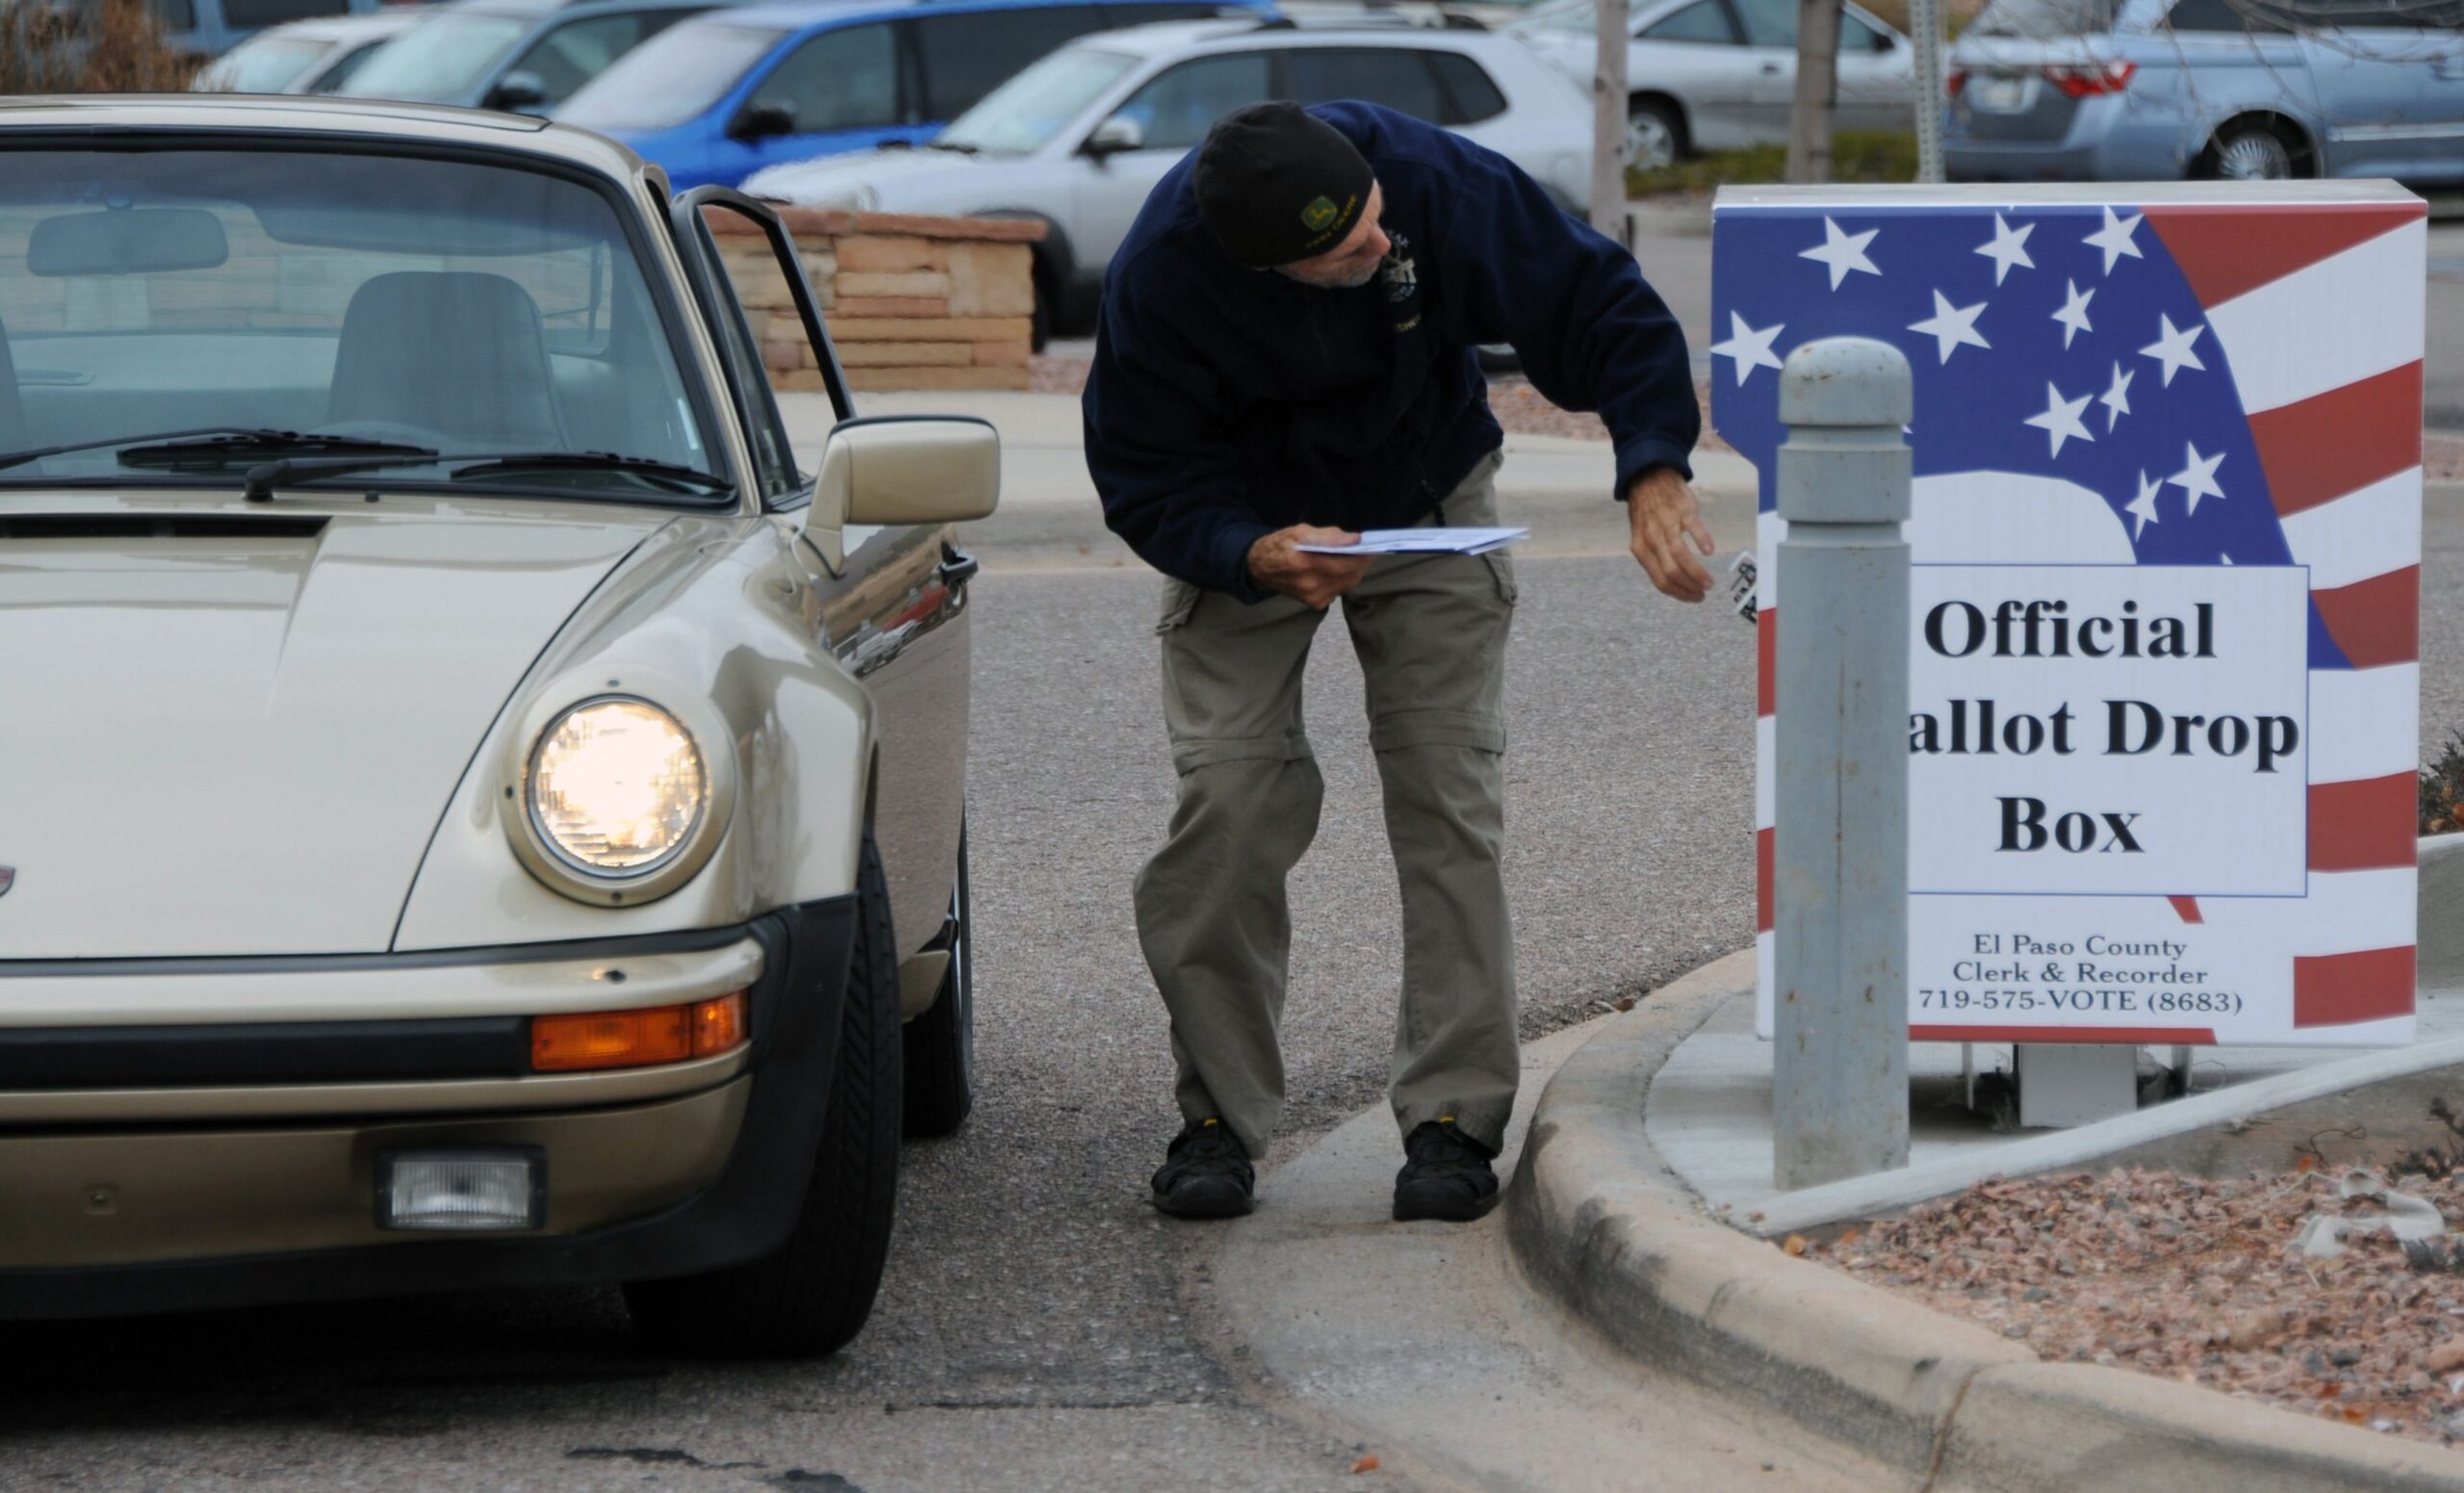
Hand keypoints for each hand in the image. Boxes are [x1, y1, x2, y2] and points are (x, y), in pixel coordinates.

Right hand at [1248, 524, 1372, 609]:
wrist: (1260, 568)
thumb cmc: (1280, 545)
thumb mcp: (1299, 531)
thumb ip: (1328, 535)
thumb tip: (1354, 539)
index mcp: (1302, 562)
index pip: (1343, 562)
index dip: (1361, 555)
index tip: (1372, 546)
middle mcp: (1308, 584)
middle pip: (1349, 575)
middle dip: (1362, 562)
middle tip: (1367, 550)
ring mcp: (1312, 597)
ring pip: (1348, 584)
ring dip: (1355, 570)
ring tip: (1355, 557)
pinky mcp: (1315, 604)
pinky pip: (1340, 590)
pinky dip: (1344, 579)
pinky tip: (1339, 569)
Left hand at [1625, 466, 1715, 602]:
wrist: (1649, 476)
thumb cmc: (1647, 511)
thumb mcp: (1641, 536)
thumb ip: (1653, 557)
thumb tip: (1670, 582)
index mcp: (1640, 548)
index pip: (1659, 580)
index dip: (1678, 593)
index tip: (1692, 598)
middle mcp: (1652, 538)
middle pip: (1671, 572)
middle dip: (1689, 587)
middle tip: (1703, 593)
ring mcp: (1668, 523)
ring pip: (1681, 556)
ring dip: (1697, 573)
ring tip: (1709, 582)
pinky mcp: (1683, 510)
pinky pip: (1694, 528)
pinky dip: (1703, 541)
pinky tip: (1709, 551)